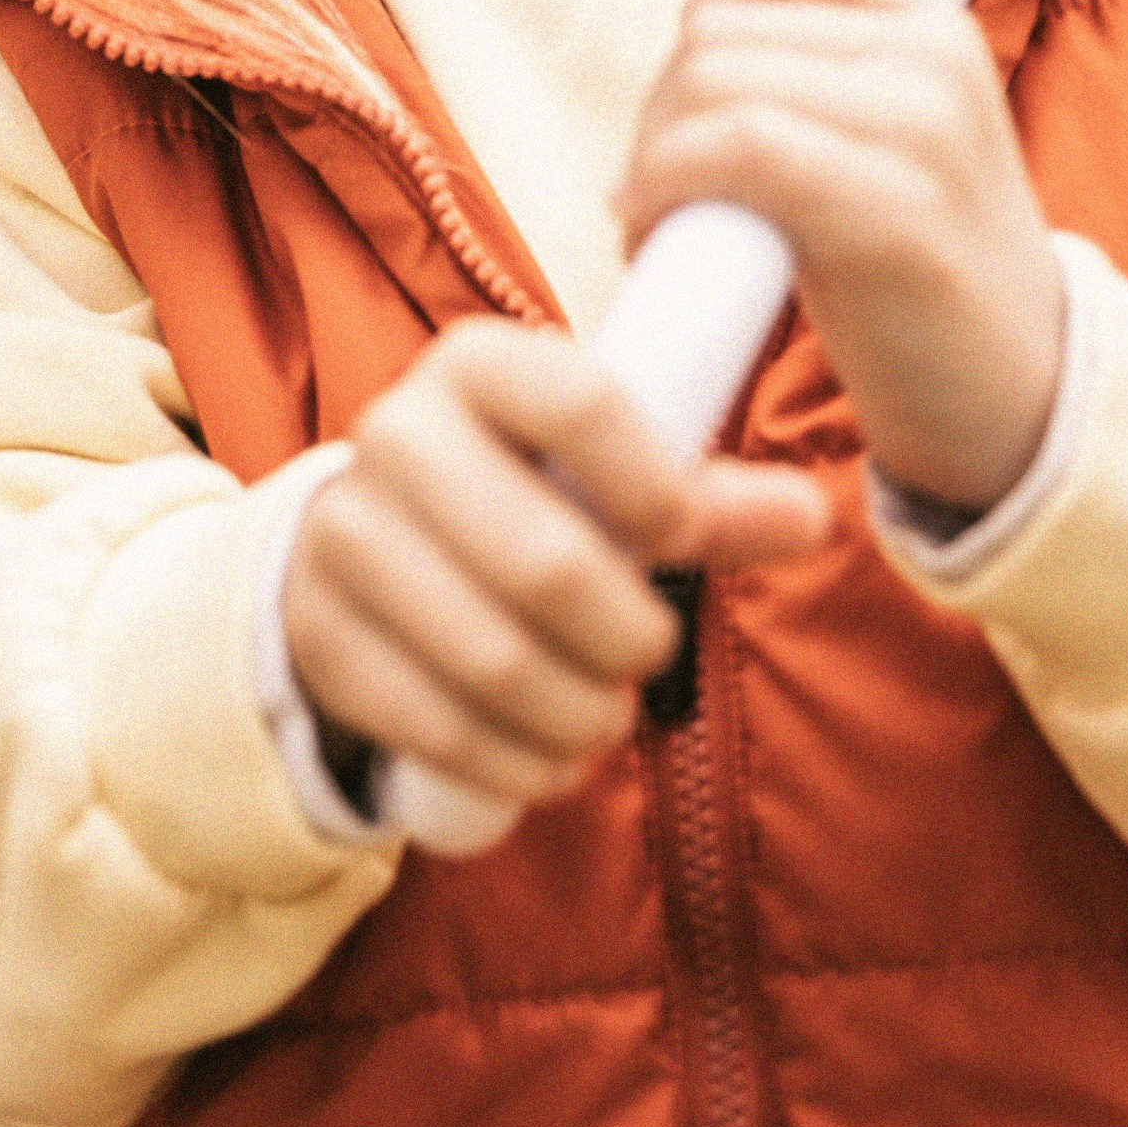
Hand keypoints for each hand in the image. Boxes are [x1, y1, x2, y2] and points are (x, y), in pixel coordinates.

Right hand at [280, 320, 830, 810]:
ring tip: (605, 719)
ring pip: (489, 656)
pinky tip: (546, 761)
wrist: (376, 541)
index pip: (582, 403)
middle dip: (625, 636)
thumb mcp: (612, 474)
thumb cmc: (528, 494)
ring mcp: (345, 531)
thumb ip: (709, 499)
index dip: (659, 489)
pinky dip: (508, 762)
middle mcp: (397, 431)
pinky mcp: (316, 628)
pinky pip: (428, 721)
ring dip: (575, 715)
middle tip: (650, 655)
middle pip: (543, 559)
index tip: (688, 541)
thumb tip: (811, 517)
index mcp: (480, 364)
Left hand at [616, 0, 1065, 516]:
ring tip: (665, 232)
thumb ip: (813, 89)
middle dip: (657, 116)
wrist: (1022, 404)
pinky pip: (736, 149)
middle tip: (661, 200)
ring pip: (711, 83)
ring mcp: (922, 127)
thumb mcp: (886, 153)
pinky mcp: (894, 208)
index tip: (688, 111)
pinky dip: (665, 191)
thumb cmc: (919, 288)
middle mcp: (932, 57)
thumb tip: (675, 78)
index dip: (700, 18)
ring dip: (651, 162)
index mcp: (931, 29)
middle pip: (717, 31)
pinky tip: (662, 245)